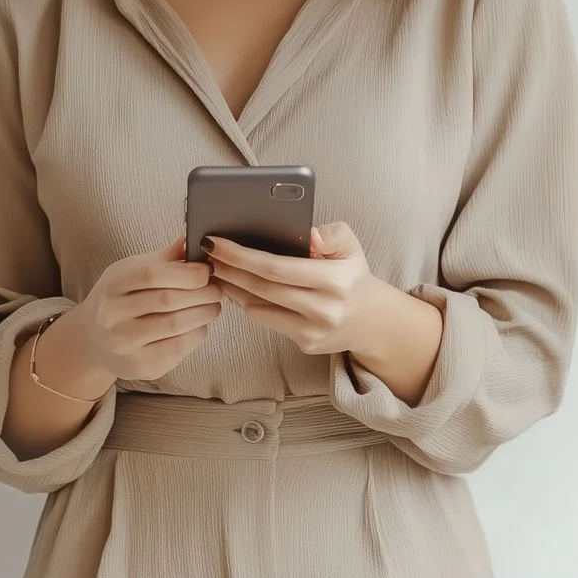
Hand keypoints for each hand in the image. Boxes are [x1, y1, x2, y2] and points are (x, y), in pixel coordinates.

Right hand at [76, 235, 224, 382]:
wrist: (94, 339)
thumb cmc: (121, 298)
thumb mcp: (133, 271)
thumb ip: (164, 258)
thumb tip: (194, 241)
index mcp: (114, 283)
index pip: (152, 274)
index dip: (186, 272)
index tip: (207, 271)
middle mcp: (113, 314)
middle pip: (168, 300)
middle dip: (202, 293)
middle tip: (217, 289)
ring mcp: (124, 343)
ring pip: (176, 325)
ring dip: (204, 313)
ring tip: (213, 305)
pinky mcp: (139, 366)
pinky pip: (177, 348)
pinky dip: (196, 333)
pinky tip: (200, 324)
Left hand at [206, 221, 384, 356]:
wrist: (371, 320)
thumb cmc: (352, 274)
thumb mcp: (350, 245)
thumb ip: (331, 234)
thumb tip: (308, 234)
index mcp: (334, 281)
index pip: (277, 268)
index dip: (242, 255)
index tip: (216, 242)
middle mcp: (324, 309)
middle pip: (262, 288)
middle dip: (229, 269)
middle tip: (207, 254)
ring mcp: (313, 331)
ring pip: (259, 307)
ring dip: (232, 287)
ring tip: (215, 268)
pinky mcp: (305, 344)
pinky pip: (266, 321)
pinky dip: (247, 303)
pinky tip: (236, 287)